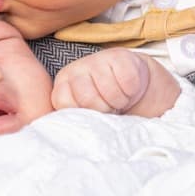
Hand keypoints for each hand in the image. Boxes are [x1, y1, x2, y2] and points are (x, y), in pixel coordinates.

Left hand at [52, 48, 176, 117]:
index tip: (92, 115)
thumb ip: (76, 121)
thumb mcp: (87, 114)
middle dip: (103, 109)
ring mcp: (96, 60)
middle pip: (87, 98)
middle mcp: (76, 70)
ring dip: (119, 101)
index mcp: (63, 86)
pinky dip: (131, 90)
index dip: (83, 114)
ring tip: (118, 99)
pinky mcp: (119, 57)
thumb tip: (72, 139)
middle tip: (108, 107)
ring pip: (110, 92)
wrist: (130, 85)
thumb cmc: (105, 104)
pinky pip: (128, 82)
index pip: (64, 104)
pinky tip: (128, 89)